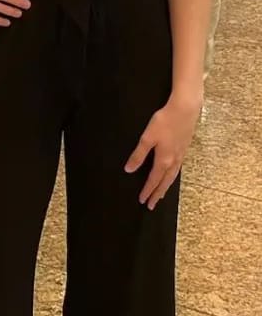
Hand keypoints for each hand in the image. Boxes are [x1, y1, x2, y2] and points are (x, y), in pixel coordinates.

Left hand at [124, 93, 202, 208]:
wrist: (185, 110)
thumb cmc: (164, 122)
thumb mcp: (147, 137)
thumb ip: (138, 154)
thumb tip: (129, 170)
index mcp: (164, 159)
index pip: (154, 179)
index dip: (147, 190)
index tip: (142, 200)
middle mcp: (174, 161)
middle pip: (165, 182)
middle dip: (157, 194)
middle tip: (151, 205)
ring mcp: (181, 155)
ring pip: (172, 177)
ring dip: (165, 187)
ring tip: (160, 196)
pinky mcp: (184, 149)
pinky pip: (177, 170)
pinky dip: (172, 178)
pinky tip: (170, 176)